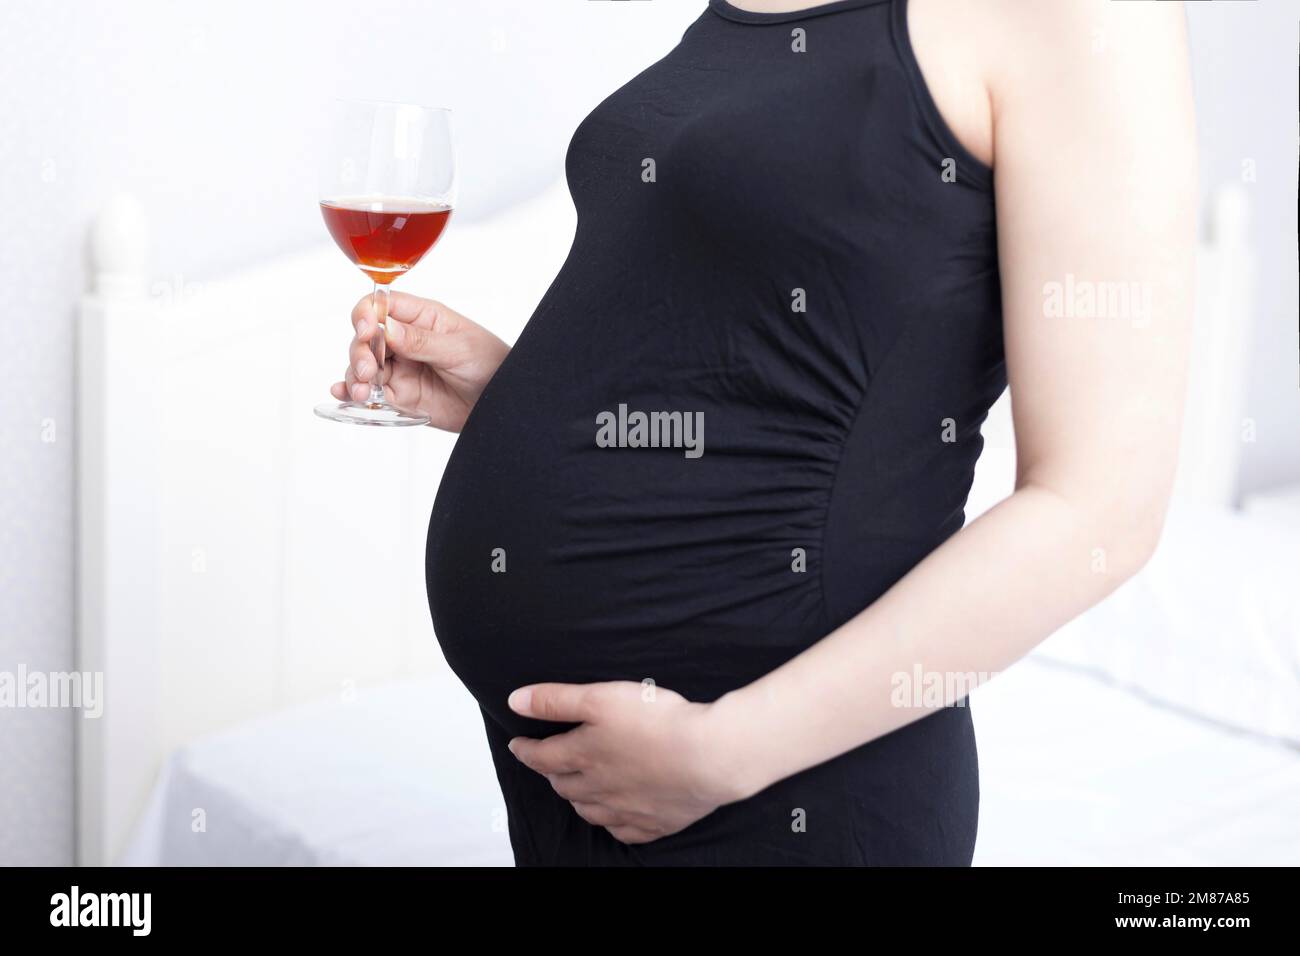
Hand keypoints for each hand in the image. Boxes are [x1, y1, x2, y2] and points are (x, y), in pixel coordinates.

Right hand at [330, 291, 509, 431]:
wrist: (502, 403)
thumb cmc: (490, 364)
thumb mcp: (458, 348)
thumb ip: (421, 341)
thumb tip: (386, 328)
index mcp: (420, 317)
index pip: (380, 306)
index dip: (366, 315)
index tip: (366, 330)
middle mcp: (404, 340)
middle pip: (365, 337)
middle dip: (359, 351)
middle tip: (367, 371)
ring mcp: (399, 367)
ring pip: (362, 365)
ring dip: (355, 375)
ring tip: (361, 391)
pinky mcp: (399, 394)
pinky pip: (370, 391)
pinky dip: (352, 392)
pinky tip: (344, 394)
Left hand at [506, 681, 753, 844]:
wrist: (708, 756)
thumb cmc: (657, 722)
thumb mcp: (600, 697)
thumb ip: (556, 700)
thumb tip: (515, 701)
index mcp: (583, 756)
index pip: (541, 756)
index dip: (526, 749)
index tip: (518, 744)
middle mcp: (599, 788)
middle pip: (564, 786)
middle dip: (552, 773)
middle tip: (550, 762)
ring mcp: (627, 810)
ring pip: (590, 811)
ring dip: (578, 799)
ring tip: (577, 788)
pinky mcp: (655, 823)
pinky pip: (625, 831)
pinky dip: (613, 823)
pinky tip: (615, 816)